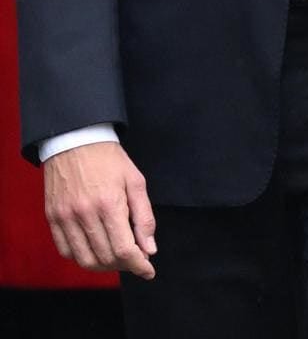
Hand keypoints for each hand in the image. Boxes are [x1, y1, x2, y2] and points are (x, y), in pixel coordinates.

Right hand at [44, 141, 156, 278]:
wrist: (77, 141)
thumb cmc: (111, 160)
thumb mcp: (136, 181)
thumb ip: (144, 217)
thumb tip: (149, 249)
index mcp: (110, 204)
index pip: (124, 249)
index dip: (138, 265)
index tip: (148, 271)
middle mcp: (85, 214)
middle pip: (105, 257)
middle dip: (124, 265)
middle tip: (135, 259)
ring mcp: (65, 218)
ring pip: (85, 259)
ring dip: (104, 266)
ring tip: (117, 258)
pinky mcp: (52, 219)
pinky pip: (66, 251)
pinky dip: (82, 257)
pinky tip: (95, 250)